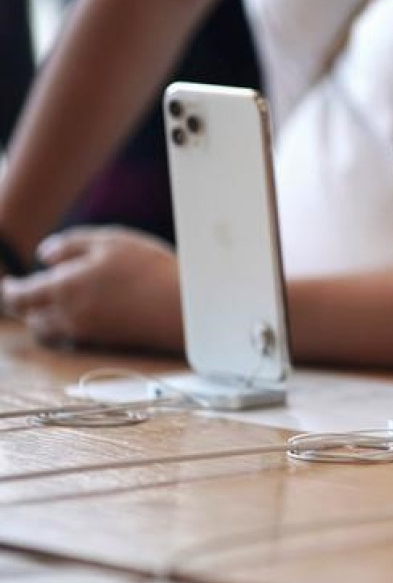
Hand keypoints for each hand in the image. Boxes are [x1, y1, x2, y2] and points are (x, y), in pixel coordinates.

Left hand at [0, 226, 182, 349]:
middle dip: (26, 304)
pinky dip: (67, 326)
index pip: (19, 296)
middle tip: (31, 290)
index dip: (10, 290)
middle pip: (31, 317)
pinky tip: (87, 310)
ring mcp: (86, 332)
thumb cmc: (149, 268)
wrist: (184, 308)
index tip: (10, 282)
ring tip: (58, 302)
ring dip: (46, 317)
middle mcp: (68, 315)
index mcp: (63, 288)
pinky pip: (71, 337)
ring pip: (49, 330)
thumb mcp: (110, 240)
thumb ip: (70, 245)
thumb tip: (44, 256)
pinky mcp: (104, 342)